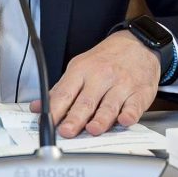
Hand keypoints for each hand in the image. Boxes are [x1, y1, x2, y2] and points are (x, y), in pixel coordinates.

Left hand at [31, 31, 159, 136]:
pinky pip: (134, 105)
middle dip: (75, 118)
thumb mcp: (80, 67)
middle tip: (67, 131)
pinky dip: (130, 114)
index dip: (55, 110)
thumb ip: (60, 90)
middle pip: (86, 101)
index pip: (65, 93)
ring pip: (109, 105)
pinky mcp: (139, 93)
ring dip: (101, 119)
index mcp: (82, 71)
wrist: (138, 44)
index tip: (47, 123)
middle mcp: (101, 77)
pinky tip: (125, 120)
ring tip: (93, 129)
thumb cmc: (106, 59)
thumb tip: (37, 107)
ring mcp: (121, 85)